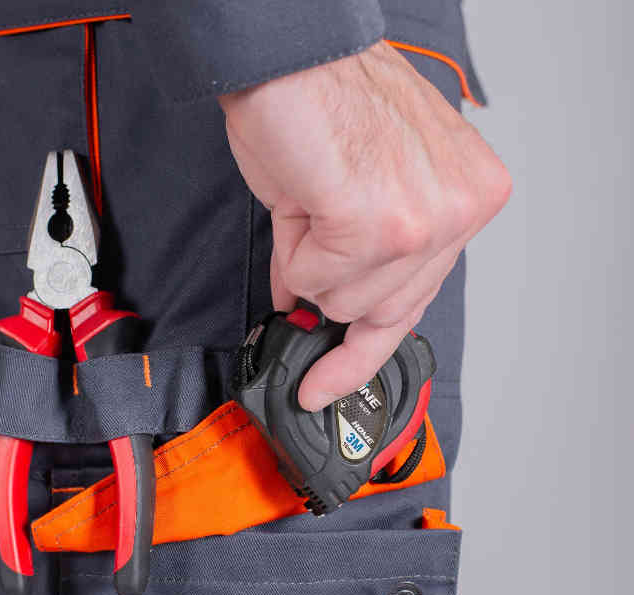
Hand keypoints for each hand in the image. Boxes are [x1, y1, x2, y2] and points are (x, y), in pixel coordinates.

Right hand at [218, 41, 510, 410]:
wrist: (287, 54)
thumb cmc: (319, 103)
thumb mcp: (358, 188)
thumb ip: (355, 257)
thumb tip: (313, 305)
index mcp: (466, 196)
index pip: (418, 301)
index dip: (365, 349)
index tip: (328, 381)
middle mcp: (461, 209)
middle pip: (381, 311)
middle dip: (331, 287)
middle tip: (308, 239)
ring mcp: (426, 221)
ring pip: (344, 301)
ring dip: (309, 260)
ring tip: (314, 194)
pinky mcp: (381, 226)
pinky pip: (315, 282)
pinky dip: (293, 250)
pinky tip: (305, 197)